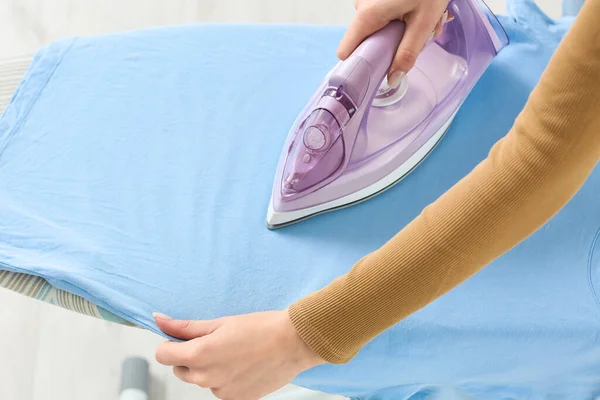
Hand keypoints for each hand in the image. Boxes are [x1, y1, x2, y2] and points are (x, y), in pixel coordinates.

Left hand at [154, 309, 324, 399]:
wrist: (292, 343)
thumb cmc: (260, 328)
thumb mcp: (219, 322)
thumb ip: (185, 326)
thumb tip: (159, 321)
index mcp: (199, 355)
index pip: (163, 355)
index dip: (170, 344)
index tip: (183, 338)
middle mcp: (206, 378)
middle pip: (180, 369)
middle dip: (190, 356)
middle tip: (216, 341)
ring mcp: (220, 391)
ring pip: (201, 379)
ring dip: (209, 368)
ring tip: (234, 352)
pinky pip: (219, 388)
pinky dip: (226, 378)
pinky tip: (243, 365)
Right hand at [339, 0, 452, 85]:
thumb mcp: (423, 23)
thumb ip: (407, 53)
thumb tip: (392, 79)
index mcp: (367, 16)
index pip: (346, 51)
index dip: (361, 62)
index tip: (379, 67)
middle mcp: (361, 5)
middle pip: (367, 38)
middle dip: (392, 41)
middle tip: (420, 33)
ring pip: (377, 24)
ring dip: (399, 26)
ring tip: (424, 16)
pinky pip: (381, 10)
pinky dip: (399, 13)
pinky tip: (416, 6)